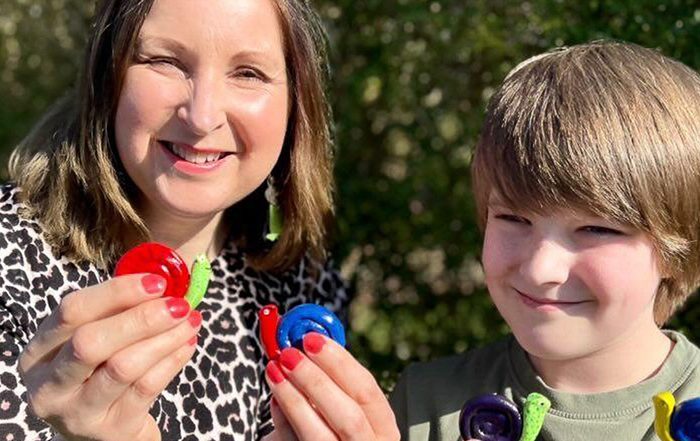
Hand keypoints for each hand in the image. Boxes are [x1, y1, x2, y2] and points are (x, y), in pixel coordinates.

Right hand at [18, 274, 200, 440]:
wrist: (103, 433)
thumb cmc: (101, 373)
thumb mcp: (97, 342)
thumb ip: (118, 312)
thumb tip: (165, 281)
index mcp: (39, 352)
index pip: (72, 311)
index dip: (117, 291)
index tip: (158, 281)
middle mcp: (49, 385)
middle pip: (91, 342)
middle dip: (142, 318)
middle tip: (179, 304)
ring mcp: (77, 412)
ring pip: (123, 366)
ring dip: (165, 338)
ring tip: (191, 321)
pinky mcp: (110, 429)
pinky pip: (146, 388)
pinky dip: (172, 360)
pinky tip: (187, 344)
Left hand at [262, 333, 399, 440]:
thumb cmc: (332, 425)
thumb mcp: (340, 401)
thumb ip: (331, 377)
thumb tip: (307, 337)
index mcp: (382, 426)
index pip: (368, 391)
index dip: (340, 362)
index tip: (313, 338)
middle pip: (349, 415)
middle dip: (317, 380)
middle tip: (290, 353)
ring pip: (320, 435)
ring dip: (294, 397)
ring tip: (275, 369)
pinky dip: (284, 419)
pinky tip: (273, 397)